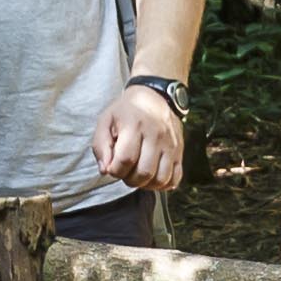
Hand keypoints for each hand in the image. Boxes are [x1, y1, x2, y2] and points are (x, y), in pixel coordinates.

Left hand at [96, 79, 186, 195]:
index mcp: (135, 125)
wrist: (155, 96)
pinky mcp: (180, 151)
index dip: (115, 171)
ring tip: (138, 175)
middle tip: (125, 172)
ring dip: (146, 185)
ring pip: (161, 179)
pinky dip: (164, 184)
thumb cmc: (126, 111)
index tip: (112, 167)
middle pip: (144, 172)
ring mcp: (171, 144)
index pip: (126, 159)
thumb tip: (105, 170)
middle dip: (130, 180)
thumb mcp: (106, 120)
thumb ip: (100, 145)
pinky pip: (176, 177)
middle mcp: (156, 135)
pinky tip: (153, 177)